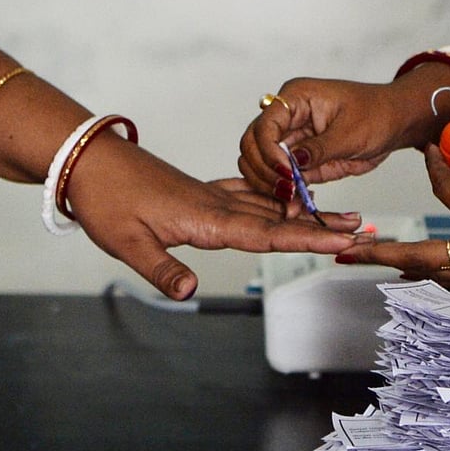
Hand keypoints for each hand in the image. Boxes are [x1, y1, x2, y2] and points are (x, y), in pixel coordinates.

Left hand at [67, 136, 365, 299]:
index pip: (267, 232)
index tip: (341, 239)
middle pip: (279, 217)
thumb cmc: (105, 201)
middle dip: (320, 225)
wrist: (89, 159)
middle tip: (359, 227)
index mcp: (206, 218)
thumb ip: (161, 268)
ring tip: (335, 216)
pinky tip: (281, 201)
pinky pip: (247, 196)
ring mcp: (210, 195)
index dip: (307, 238)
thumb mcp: (126, 242)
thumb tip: (190, 291)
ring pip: (267, 206)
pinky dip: (271, 200)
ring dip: (302, 213)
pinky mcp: (200, 192)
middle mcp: (217, 204)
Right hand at [238, 78, 410, 203]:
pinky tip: (297, 202)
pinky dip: (284, 191)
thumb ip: (320, 149)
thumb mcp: (351, 133)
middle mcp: (287, 117)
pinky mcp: (299, 159)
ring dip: (270, 183)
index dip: (269, 152)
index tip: (286, 174)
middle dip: (263, 170)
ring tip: (291, 200)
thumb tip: (293, 161)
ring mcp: (291, 138)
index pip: (265, 125)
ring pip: (260, 163)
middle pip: (252, 144)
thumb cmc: (377, 114)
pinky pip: (281, 176)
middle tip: (286, 191)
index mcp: (295, 98)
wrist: (394, 123)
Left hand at [336, 144, 449, 291]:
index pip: (446, 190)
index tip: (429, 148)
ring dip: (397, 265)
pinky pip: (449, 282)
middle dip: (377, 252)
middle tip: (344, 249)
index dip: (436, 165)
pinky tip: (416, 271)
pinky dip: (428, 275)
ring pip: (428, 273)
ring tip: (368, 259)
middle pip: (415, 255)